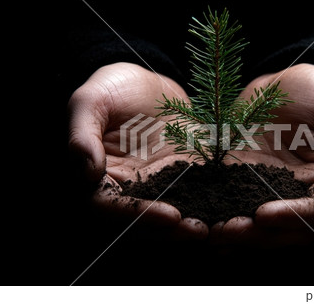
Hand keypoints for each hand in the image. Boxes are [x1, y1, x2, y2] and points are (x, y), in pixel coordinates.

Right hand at [67, 62, 207, 239]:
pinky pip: (196, 194)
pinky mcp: (183, 175)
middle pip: (145, 220)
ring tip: (219, 226)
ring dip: (192, 223)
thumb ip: (82, 133)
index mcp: (102, 176)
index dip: (139, 215)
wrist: (148, 81)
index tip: (170, 216)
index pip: (112, 206)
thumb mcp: (92, 100)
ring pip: (173, 212)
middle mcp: (130, 187)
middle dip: (172, 230)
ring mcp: (159, 183)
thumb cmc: (113, 87)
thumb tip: (87, 172)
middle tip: (200, 231)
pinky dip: (210, 203)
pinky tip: (231, 206)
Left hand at [210, 63, 313, 246]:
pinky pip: (233, 208)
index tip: (263, 214)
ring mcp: (269, 192)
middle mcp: (298, 194)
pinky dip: (220, 220)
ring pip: (257, 228)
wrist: (279, 87)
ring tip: (212, 232)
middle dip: (257, 235)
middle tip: (228, 230)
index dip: (292, 216)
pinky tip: (202, 225)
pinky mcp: (243, 184)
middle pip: (285, 230)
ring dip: (236, 235)